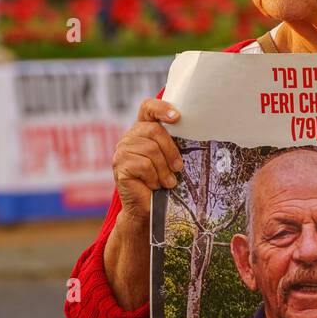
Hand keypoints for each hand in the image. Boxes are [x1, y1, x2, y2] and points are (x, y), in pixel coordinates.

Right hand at [111, 97, 182, 224]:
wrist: (148, 209)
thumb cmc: (163, 182)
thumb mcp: (170, 158)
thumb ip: (174, 142)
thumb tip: (196, 129)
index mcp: (142, 131)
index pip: (148, 108)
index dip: (161, 108)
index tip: (177, 117)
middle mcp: (129, 137)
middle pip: (155, 130)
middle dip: (171, 151)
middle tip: (177, 168)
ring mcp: (121, 150)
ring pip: (150, 150)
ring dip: (163, 170)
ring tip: (166, 182)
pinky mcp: (120, 165)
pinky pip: (143, 165)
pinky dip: (153, 178)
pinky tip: (153, 186)